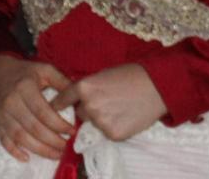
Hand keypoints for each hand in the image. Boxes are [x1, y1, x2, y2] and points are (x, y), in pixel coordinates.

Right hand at [0, 54, 72, 161]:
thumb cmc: (23, 72)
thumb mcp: (43, 69)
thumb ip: (61, 81)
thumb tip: (78, 96)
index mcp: (25, 87)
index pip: (43, 111)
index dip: (59, 124)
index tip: (71, 131)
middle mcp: (12, 101)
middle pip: (33, 127)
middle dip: (53, 141)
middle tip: (66, 145)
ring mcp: (3, 114)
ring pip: (21, 137)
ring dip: (40, 150)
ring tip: (56, 154)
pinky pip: (5, 141)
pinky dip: (15, 152)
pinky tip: (28, 157)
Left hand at [51, 63, 166, 140]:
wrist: (155, 87)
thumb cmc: (129, 75)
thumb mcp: (102, 75)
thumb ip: (88, 87)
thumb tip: (78, 97)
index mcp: (84, 87)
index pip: (63, 98)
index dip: (59, 103)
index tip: (54, 107)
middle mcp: (89, 105)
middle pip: (80, 112)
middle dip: (88, 109)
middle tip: (105, 102)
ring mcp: (101, 122)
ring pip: (94, 123)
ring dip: (101, 118)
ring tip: (118, 107)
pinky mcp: (113, 134)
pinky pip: (107, 132)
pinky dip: (113, 127)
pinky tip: (124, 116)